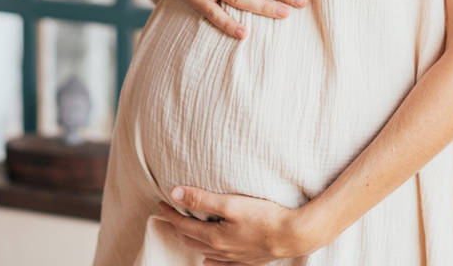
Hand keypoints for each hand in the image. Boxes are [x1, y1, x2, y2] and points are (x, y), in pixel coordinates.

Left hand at [157, 185, 317, 263]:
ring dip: (192, 241)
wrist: (291, 235)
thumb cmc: (263, 217)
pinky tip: (211, 257)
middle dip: (178, 226)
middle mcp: (220, 250)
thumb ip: (203, 199)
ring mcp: (233, 257)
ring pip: (204, 252)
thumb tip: (176, 193)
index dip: (171, 213)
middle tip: (170, 214)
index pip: (184, 224)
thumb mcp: (231, 204)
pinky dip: (210, 258)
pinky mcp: (246, 260)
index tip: (161, 202)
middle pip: (191, 239)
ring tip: (186, 231)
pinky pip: (221, 263)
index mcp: (213, 237)